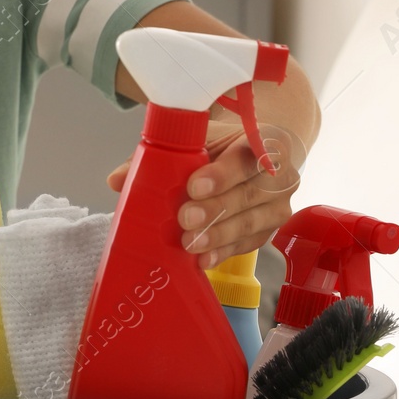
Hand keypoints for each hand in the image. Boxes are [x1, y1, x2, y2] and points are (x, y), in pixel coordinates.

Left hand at [104, 129, 301, 268]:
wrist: (256, 157)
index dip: (223, 174)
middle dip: (216, 210)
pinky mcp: (268, 233)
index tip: (193, 186)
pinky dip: (223, 252)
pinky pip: (247, 245)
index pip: (248, 156)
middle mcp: (281, 175)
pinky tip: (203, 259)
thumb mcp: (200, 140)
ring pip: (251, 224)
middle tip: (185, 220)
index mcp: (267, 140)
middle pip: (250, 194)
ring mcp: (278, 207)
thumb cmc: (225, 147)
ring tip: (191, 244)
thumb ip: (162, 156)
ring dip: (218, 236)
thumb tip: (117, 180)